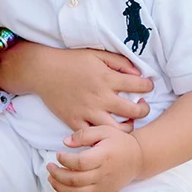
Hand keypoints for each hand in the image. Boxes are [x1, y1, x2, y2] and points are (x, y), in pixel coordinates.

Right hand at [31, 49, 152, 131]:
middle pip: (134, 111)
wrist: (43, 70)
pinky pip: (93, 136)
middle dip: (144, 110)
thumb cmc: (71, 61)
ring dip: (128, 128)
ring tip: (127, 122)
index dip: (148, 86)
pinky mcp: (74, 121)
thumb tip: (138, 74)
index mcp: (107, 78)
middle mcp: (100, 97)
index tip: (147, 87)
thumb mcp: (97, 54)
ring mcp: (87, 111)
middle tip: (142, 106)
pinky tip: (106, 129)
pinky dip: (102, 135)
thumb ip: (120, 62)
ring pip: (117, 130)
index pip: (139, 85)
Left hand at [47, 126, 142, 191]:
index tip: (58, 154)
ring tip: (51, 179)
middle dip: (57, 174)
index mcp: (102, 157)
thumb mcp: (104, 130)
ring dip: (60, 188)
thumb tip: (65, 142)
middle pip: (75, 180)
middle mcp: (103, 174)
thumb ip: (84, 134)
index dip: (64, 160)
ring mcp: (103, 187)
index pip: (79, 163)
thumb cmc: (119, 142)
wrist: (138, 158)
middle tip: (49, 167)